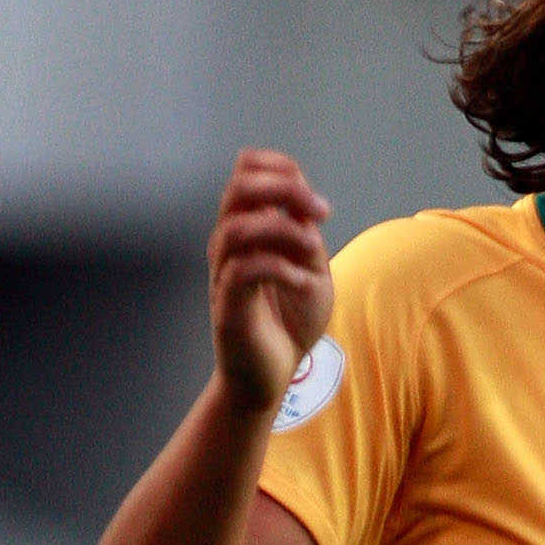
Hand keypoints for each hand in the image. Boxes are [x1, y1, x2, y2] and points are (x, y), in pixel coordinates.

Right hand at [208, 149, 332, 415]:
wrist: (273, 376)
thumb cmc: (290, 323)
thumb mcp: (313, 271)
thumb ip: (307, 235)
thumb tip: (306, 204)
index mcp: (249, 228)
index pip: (247, 170)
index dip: (280, 169)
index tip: (316, 202)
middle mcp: (230, 243)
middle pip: (239, 187)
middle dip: (284, 189)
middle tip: (319, 213)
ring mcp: (225, 272)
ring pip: (238, 226)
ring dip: (283, 229)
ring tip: (312, 250)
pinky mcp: (228, 305)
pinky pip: (244, 270)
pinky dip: (280, 268)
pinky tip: (301, 282)